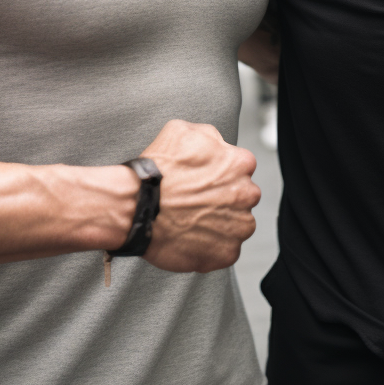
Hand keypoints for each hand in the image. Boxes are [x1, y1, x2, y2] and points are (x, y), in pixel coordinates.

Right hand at [139, 120, 259, 272]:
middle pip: (242, 197)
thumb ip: (210, 135)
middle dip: (223, 199)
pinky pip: (225, 250)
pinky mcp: (227, 253)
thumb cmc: (157, 171)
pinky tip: (190, 237)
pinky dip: (210, 247)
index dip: (220, 174)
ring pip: (236, 224)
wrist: (137, 207)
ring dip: (219, 224)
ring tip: (192, 220)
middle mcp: (246, 194)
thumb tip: (218, 144)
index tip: (204, 180)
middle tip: (196, 201)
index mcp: (240, 163)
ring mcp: (238, 226)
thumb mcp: (182, 130)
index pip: (240, 168)